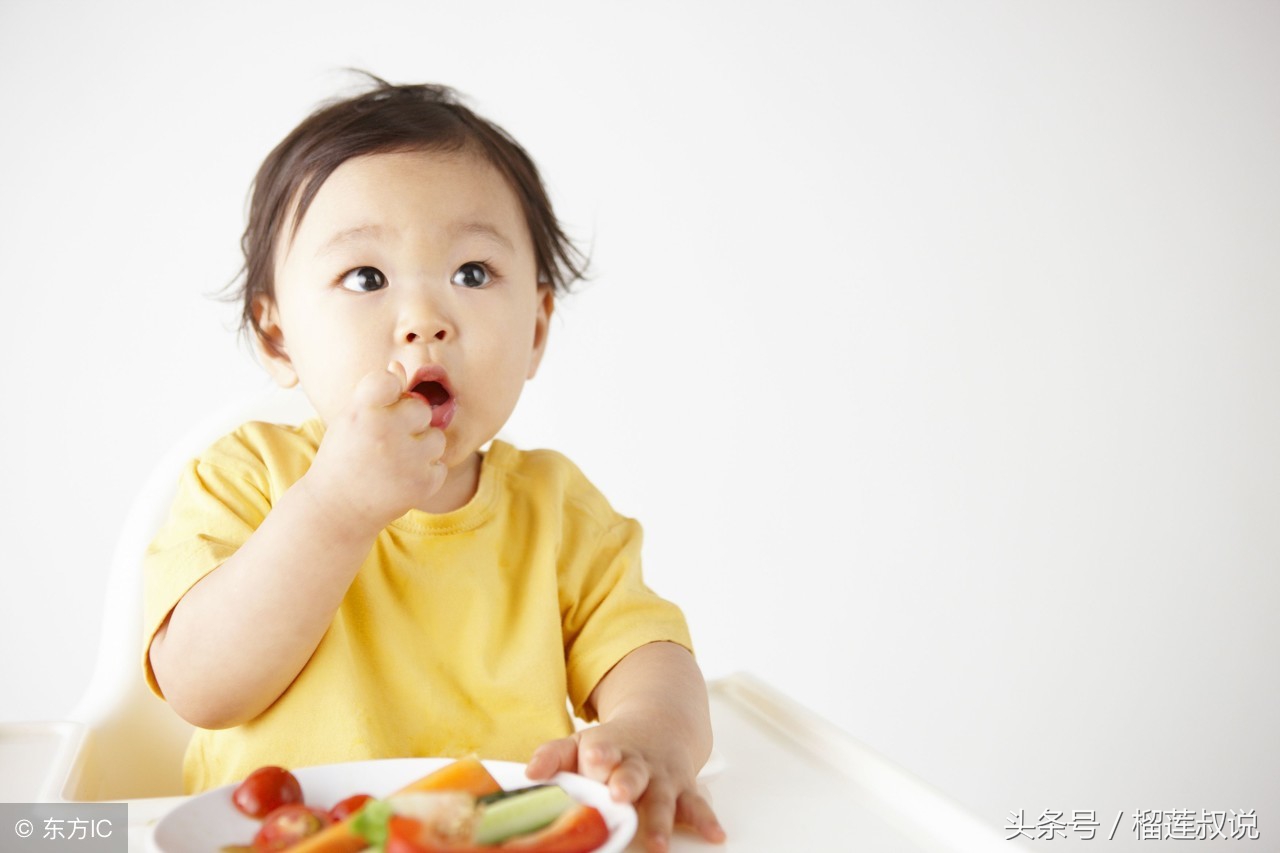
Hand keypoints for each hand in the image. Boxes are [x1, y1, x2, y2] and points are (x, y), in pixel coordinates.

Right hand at [300, 361, 446, 533]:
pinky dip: (425, 473)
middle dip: (409, 422)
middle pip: (421, 408)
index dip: (389, 389)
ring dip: (421, 449)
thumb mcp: (351, 420)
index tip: (378, 405)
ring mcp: (406, 460)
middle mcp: (384, 432)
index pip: (389, 379)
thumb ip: (376, 391)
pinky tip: (400, 480)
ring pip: (436, 438)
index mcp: (361, 411)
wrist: (338, 509)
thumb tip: (399, 366)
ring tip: (394, 463)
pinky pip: (440, 465)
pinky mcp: (423, 483)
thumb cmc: (345, 457)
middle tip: (386, 442)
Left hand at [527, 718, 725, 852]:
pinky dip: (706, 820)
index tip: (595, 761)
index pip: (601, 749)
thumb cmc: (614, 744)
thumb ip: (555, 756)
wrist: (662, 723)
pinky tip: (715, 835)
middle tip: (620, 794)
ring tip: (658, 842)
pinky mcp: (684, 789)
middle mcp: (638, 762)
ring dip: (661, 818)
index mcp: (609, 748)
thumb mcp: (581, 742)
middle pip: (632, 772)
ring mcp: (663, 777)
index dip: (599, 755)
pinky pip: (697, 805)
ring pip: (663, 797)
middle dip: (627, 783)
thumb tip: (530, 773)